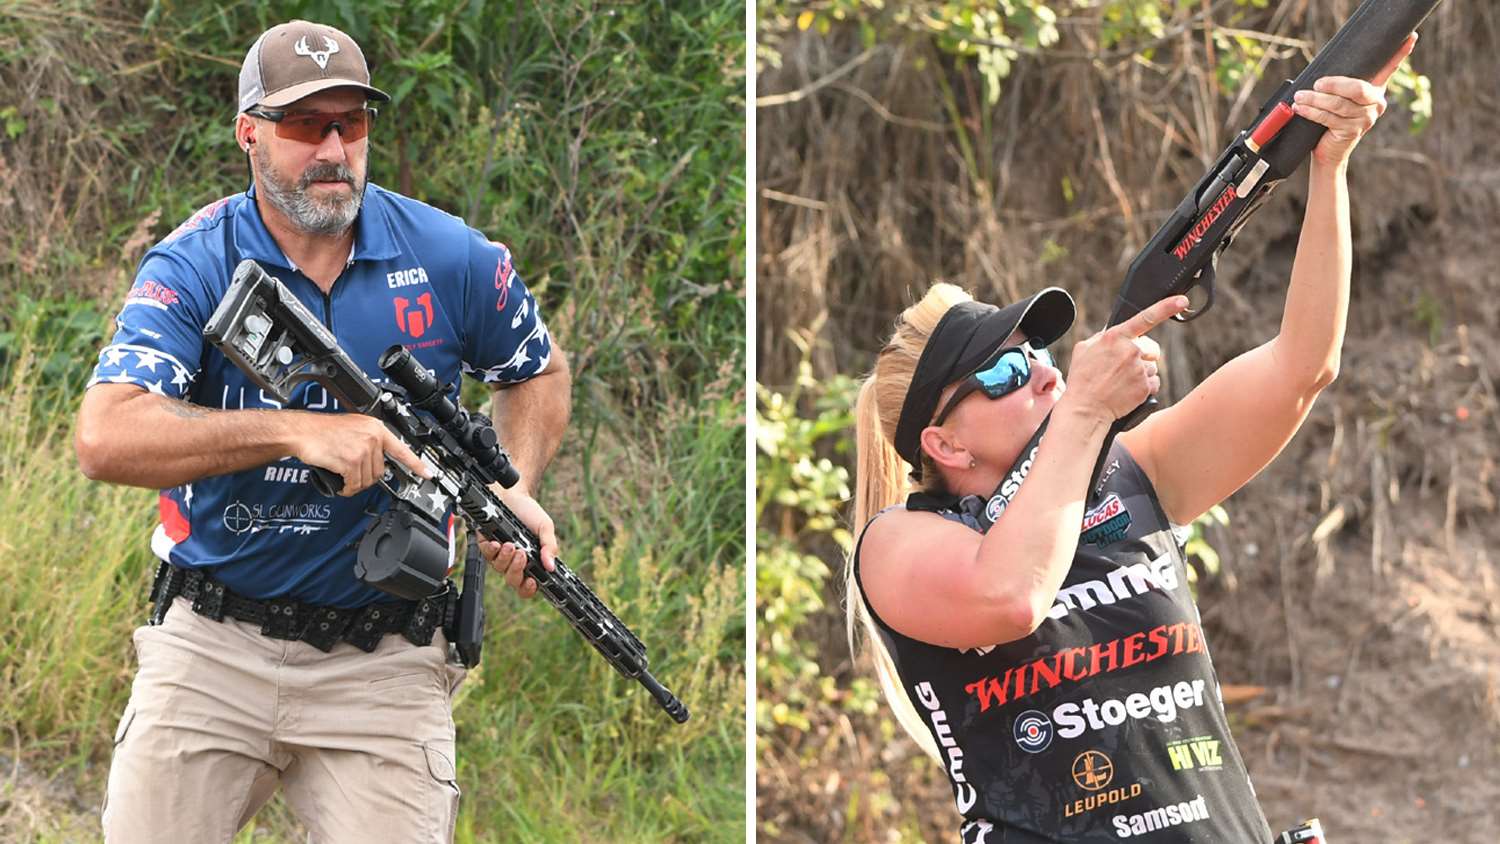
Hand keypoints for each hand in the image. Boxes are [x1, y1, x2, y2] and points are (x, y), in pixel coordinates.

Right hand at [287, 412, 429, 495]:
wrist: (302, 432)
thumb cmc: (322, 431)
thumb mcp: (353, 428)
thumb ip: (369, 441)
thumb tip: (379, 460)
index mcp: (376, 428)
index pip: (402, 449)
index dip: (416, 464)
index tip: (428, 474)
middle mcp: (372, 437)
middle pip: (380, 471)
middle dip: (366, 477)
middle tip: (352, 474)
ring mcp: (363, 449)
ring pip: (367, 480)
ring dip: (355, 485)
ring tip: (344, 477)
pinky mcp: (351, 461)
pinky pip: (355, 485)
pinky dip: (347, 489)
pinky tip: (341, 484)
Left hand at [478, 486, 558, 599]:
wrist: (513, 494)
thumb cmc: (529, 512)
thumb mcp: (545, 527)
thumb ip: (549, 547)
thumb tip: (551, 566)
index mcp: (531, 562)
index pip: (529, 585)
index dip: (529, 588)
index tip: (533, 581)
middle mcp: (514, 562)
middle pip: (513, 580)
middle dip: (517, 570)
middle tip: (522, 555)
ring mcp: (500, 555)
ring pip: (499, 569)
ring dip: (505, 558)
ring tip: (511, 544)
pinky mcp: (486, 545)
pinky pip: (486, 555)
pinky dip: (491, 550)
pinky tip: (497, 543)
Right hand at [1062, 295, 1188, 421]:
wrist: (1085, 409)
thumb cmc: (1082, 379)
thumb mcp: (1084, 349)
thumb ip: (1102, 336)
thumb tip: (1114, 331)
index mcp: (1115, 337)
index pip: (1146, 317)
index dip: (1167, 307)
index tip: (1182, 300)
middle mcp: (1130, 351)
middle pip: (1151, 348)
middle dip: (1142, 356)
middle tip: (1123, 367)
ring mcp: (1139, 369)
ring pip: (1152, 367)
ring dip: (1141, 373)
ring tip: (1121, 382)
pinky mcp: (1145, 387)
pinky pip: (1154, 382)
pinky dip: (1144, 387)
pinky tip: (1128, 391)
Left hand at [1295, 32, 1416, 167]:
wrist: (1327, 152)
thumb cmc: (1330, 121)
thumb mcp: (1338, 99)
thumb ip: (1340, 84)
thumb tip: (1322, 68)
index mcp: (1375, 91)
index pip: (1389, 69)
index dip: (1400, 53)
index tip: (1411, 36)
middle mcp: (1375, 104)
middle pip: (1357, 88)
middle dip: (1334, 84)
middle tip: (1316, 83)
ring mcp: (1365, 119)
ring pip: (1339, 104)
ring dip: (1315, 99)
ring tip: (1299, 96)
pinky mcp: (1352, 131)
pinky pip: (1329, 118)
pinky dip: (1312, 112)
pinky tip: (1301, 108)